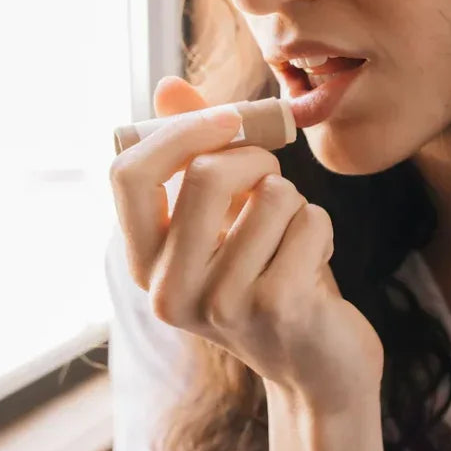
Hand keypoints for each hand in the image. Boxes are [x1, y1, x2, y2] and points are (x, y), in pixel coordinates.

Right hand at [109, 75, 384, 414]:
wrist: (318, 364)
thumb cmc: (265, 273)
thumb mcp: (223, 215)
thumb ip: (193, 152)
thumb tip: (168, 85)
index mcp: (144, 260)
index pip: (128, 174)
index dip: (180, 131)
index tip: (227, 120)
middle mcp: (169, 290)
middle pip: (205, 174)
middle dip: (255, 158)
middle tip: (271, 179)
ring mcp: (221, 306)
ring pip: (271, 195)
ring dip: (295, 202)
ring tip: (291, 238)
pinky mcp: (277, 310)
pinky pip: (311, 221)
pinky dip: (322, 229)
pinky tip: (314, 265)